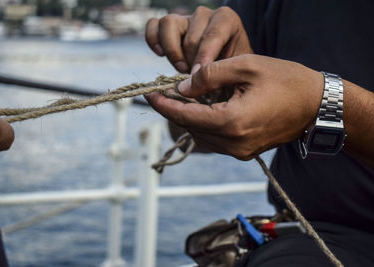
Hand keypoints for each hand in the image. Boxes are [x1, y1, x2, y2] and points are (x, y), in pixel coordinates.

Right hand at [145, 6, 252, 72]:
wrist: (222, 68)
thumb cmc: (230, 69)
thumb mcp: (234, 69)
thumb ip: (221, 71)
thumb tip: (197, 79)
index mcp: (226, 19)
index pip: (212, 35)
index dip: (204, 59)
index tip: (198, 76)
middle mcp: (205, 14)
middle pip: (190, 38)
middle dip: (191, 62)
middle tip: (196, 79)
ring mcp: (185, 18)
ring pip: (169, 24)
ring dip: (173, 52)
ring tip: (181, 69)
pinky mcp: (169, 26)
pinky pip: (153, 26)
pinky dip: (153, 40)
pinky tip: (161, 55)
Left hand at [145, 54, 322, 159]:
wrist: (317, 105)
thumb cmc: (287, 81)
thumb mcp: (246, 66)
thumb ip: (209, 75)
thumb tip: (182, 87)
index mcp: (232, 122)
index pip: (185, 116)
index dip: (163, 104)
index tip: (148, 93)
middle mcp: (233, 144)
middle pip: (190, 127)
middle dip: (174, 109)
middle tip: (165, 90)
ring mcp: (239, 151)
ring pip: (200, 135)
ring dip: (189, 117)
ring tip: (183, 97)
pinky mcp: (244, 152)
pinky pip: (214, 139)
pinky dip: (203, 124)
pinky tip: (203, 108)